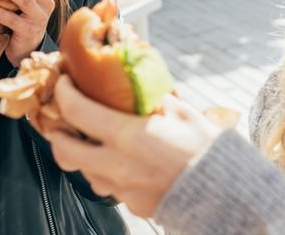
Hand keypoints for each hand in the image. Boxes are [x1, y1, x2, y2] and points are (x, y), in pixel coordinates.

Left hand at [45, 76, 221, 217]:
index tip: (64, 83)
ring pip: (84, 171)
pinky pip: (108, 186)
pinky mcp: (131, 205)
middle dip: (57, 132)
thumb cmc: (208, 149)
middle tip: (62, 118)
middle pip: (64, 149)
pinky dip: (106, 171)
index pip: (77, 111)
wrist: (227, 195)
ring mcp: (122, 189)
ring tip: (94, 140)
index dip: (64, 93)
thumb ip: (155, 98)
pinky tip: (121, 161)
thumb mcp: (183, 113)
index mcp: (128, 136)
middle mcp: (117, 165)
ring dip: (82, 154)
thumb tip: (141, 80)